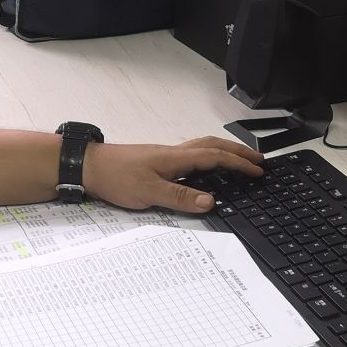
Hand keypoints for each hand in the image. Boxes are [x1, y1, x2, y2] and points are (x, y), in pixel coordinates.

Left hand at [81, 136, 263, 213]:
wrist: (88, 166)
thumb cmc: (115, 177)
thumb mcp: (149, 193)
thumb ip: (181, 198)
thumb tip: (211, 201)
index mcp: (176, 158)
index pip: (216, 157)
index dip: (239, 164)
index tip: (259, 170)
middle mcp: (174, 153)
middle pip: (214, 146)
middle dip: (238, 152)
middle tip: (258, 160)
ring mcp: (165, 156)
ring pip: (203, 147)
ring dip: (224, 152)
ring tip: (240, 160)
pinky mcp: (157, 161)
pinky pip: (192, 155)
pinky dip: (208, 157)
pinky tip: (207, 170)